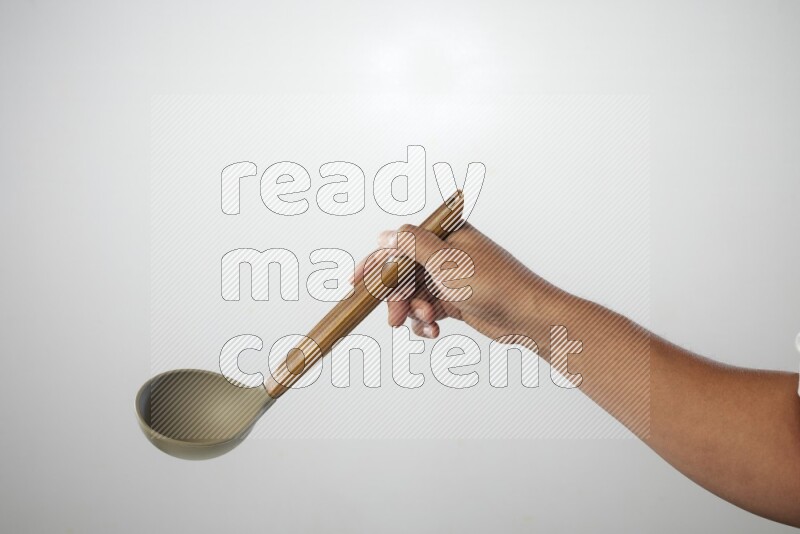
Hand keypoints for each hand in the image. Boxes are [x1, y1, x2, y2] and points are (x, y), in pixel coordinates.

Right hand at [355, 222, 568, 342]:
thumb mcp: (446, 260)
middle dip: (398, 297)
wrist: (527, 316)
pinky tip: (432, 331)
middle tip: (395, 318)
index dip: (376, 264)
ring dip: (413, 311)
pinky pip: (427, 309)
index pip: (399, 245)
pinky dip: (425, 321)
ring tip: (426, 323)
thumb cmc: (494, 284)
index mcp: (444, 234)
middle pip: (403, 273)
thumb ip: (411, 245)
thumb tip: (385, 235)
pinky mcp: (455, 299)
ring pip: (414, 294)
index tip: (356, 284)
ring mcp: (450, 277)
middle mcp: (446, 253)